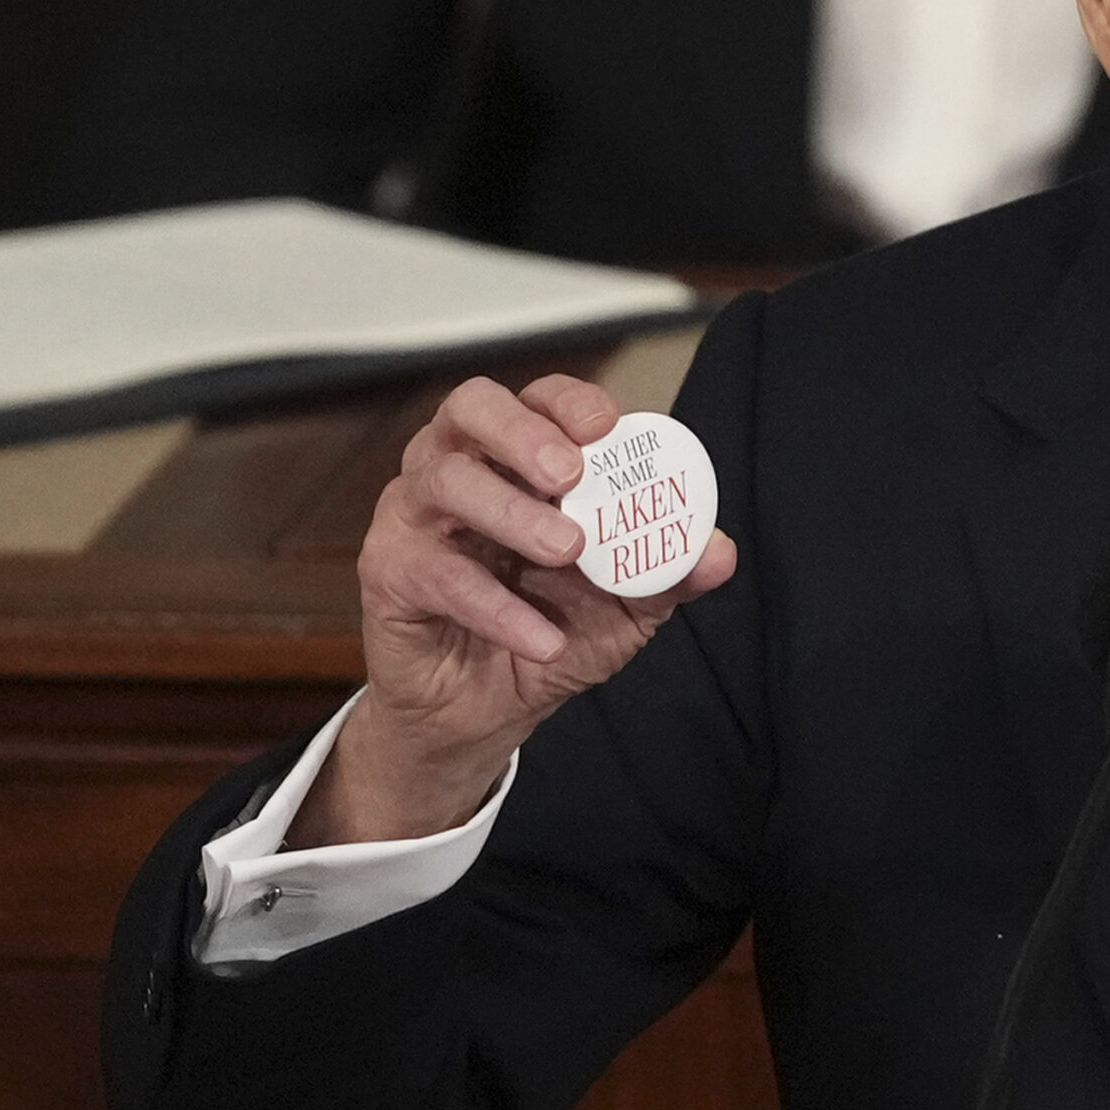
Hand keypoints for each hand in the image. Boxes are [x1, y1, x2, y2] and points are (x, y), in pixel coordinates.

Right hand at [290, 374, 736, 845]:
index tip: (607, 427)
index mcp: (519, 455)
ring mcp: (416, 513)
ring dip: (510, 512)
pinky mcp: (388, 569)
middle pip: (471, 408)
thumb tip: (720, 552)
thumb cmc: (554, 628)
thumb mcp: (628, 604)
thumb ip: (669, 570)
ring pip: (444, 480)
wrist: (487, 712)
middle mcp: (460, 464)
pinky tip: (541, 637)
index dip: (570, 402)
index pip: (539, 397)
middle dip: (521, 431)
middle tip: (569, 474)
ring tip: (567, 550)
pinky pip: (435, 572)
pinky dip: (494, 605)